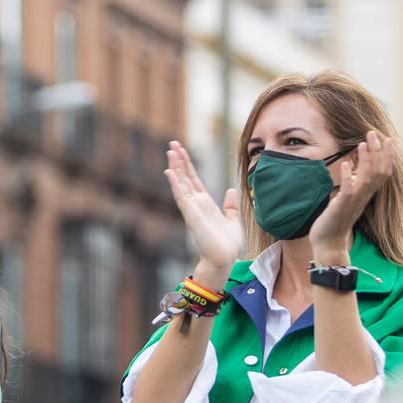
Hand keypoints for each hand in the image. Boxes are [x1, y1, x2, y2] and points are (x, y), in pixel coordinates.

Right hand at [164, 142, 242, 278]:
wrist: (224, 258)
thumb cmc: (228, 244)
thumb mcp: (233, 219)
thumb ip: (230, 205)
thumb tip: (231, 190)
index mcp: (205, 203)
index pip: (194, 180)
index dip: (188, 165)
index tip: (182, 151)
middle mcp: (196, 204)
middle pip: (185, 177)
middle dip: (180, 160)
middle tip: (172, 144)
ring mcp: (191, 208)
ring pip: (181, 183)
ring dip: (175, 167)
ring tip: (170, 151)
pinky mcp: (190, 214)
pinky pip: (181, 196)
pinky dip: (175, 183)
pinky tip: (170, 171)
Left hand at [309, 131, 394, 258]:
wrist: (328, 242)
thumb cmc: (335, 218)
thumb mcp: (345, 196)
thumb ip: (351, 182)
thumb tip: (352, 165)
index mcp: (365, 193)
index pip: (382, 172)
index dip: (387, 156)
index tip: (387, 138)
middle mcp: (363, 196)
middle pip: (378, 171)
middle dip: (378, 151)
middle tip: (374, 133)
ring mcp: (353, 202)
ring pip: (366, 178)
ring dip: (365, 159)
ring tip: (361, 143)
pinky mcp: (340, 207)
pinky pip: (348, 191)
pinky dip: (348, 176)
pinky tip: (345, 163)